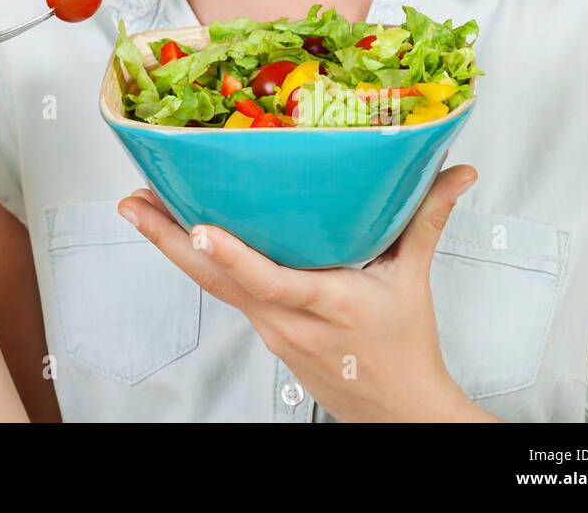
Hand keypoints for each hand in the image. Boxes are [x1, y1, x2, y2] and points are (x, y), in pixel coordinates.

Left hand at [118, 166, 481, 421]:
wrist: (400, 413)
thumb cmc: (403, 350)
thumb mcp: (415, 278)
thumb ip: (427, 219)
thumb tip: (455, 174)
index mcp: (326, 302)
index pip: (271, 279)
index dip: (232, 254)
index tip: (199, 226)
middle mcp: (288, 319)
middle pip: (217, 279)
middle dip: (168, 238)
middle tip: (133, 204)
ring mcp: (271, 329)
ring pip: (213, 285)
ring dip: (173, 246)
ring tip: (142, 208)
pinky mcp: (264, 333)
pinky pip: (225, 293)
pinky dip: (201, 263)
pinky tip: (181, 235)